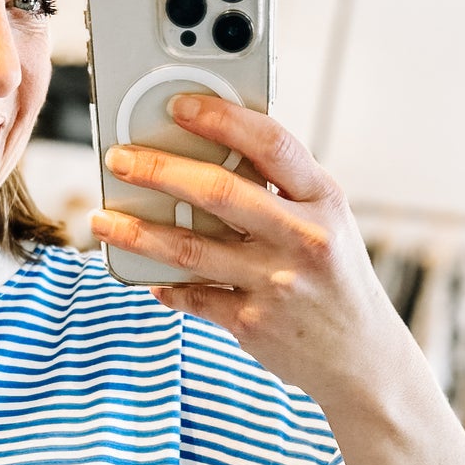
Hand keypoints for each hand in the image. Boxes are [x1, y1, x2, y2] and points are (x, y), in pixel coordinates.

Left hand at [90, 96, 408, 414]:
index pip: (271, 143)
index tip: (178, 106)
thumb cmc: (334, 276)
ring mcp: (276, 283)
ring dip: (137, 233)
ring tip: (102, 220)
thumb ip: (280, 189)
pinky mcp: (252, 323)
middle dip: (159, 171)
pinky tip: (147, 277)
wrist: (361, 358)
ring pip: (191, 249)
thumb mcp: (327, 221)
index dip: (221, 119)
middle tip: (119, 160)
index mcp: (323, 198)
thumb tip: (208, 151)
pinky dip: (165, 285)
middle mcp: (302, 237)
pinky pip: (193, 296)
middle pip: (218, 193)